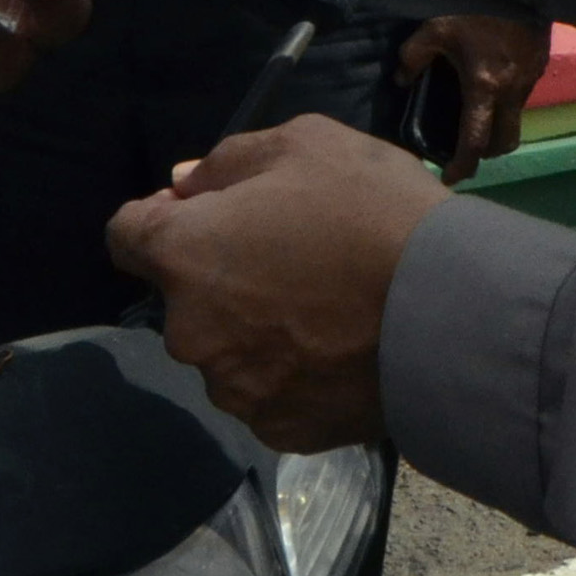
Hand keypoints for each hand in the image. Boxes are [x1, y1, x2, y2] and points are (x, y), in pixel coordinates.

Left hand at [107, 116, 449, 449]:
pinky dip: (290, 372)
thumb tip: (184, 187)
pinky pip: (268, 393)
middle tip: (289, 254)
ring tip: (324, 307)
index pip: (125, 234)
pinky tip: (339, 349)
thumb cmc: (371, 212)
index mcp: (184, 255)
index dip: (161, 217)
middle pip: (182, 296)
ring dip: (253, 327)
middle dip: (217, 274)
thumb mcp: (305, 144)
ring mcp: (234, 390)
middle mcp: (190, 332)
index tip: (207, 212)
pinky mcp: (279, 431)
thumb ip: (227, 161)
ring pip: (225, 349)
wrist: (451, 313)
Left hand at [400, 15, 547, 184]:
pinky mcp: (540, 67)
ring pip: (515, 119)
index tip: (448, 177)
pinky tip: (493, 80)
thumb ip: (414, 55)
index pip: (475, 142)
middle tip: (466, 148)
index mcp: (484, 87)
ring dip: (497, 124)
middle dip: (486, 153)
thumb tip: (401, 80)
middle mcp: (511, 92)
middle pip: (504, 143)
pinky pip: (522, 97)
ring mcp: (530, 80)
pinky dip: (507, 101)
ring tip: (476, 110)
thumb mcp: (436, 26)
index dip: (462, 166)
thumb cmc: (476, 3)